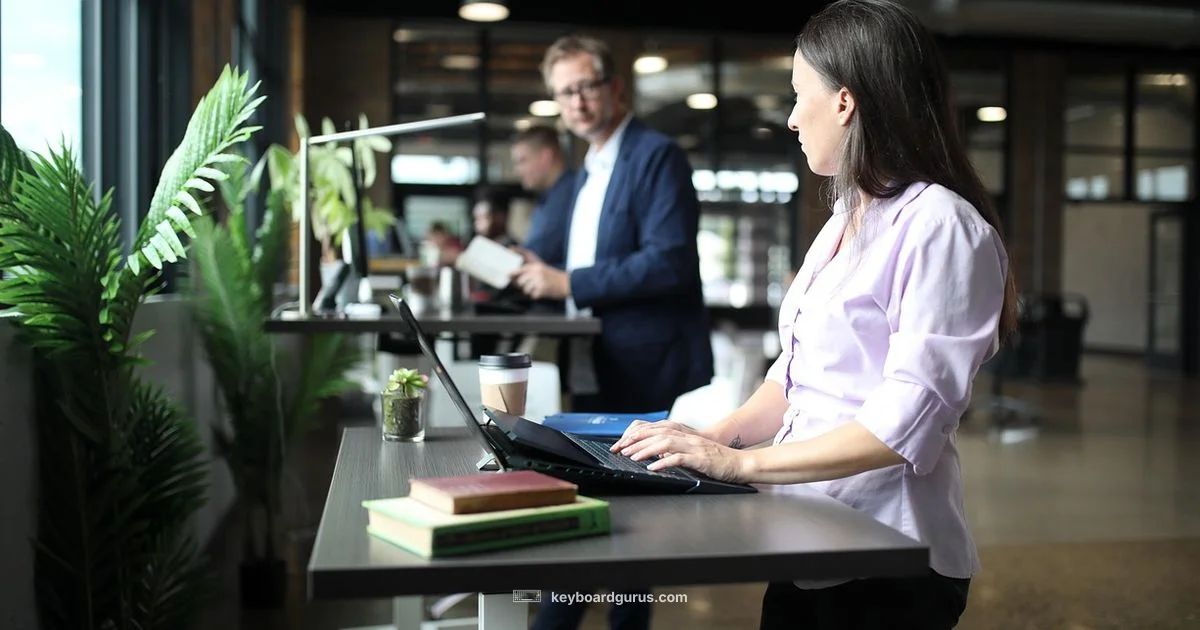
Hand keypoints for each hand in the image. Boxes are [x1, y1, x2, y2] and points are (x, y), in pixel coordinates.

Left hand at [510, 247, 569, 299]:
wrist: (567, 283)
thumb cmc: (553, 277)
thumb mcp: (542, 269)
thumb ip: (530, 271)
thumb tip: (516, 276)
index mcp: (536, 267)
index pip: (520, 270)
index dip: (512, 273)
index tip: (507, 275)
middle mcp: (536, 273)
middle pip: (520, 282)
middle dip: (524, 285)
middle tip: (532, 284)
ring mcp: (539, 282)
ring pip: (526, 290)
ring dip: (531, 291)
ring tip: (539, 287)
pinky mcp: (542, 290)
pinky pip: (533, 296)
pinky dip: (537, 295)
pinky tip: (543, 291)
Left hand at [610, 421, 749, 482]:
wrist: (740, 464)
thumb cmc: (717, 461)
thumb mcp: (692, 452)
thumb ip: (675, 451)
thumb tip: (655, 455)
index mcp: (684, 435)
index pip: (656, 430)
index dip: (637, 435)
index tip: (622, 443)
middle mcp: (687, 438)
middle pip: (657, 434)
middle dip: (636, 441)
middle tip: (620, 449)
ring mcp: (694, 447)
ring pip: (665, 443)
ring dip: (646, 450)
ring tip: (632, 457)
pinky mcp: (701, 459)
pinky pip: (680, 458)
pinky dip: (664, 462)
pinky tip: (653, 468)